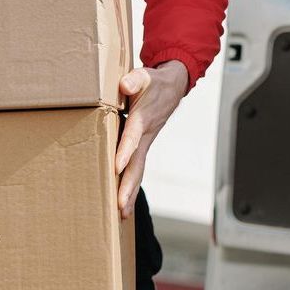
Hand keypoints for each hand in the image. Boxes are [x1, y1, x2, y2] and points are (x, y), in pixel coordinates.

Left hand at [114, 60, 188, 218]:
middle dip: (128, 186)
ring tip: (122, 214)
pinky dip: (131, 186)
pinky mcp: (143, 146)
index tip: (117, 167)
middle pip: (137, 164)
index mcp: (142, 119)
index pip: (132, 137)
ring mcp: (145, 143)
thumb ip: (135, 79)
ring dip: (130, 192)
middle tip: (120, 206)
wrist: (172, 87)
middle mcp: (145, 136)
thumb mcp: (146, 75)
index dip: (125, 151)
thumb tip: (125, 85)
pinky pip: (138, 168)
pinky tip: (124, 202)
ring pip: (139, 171)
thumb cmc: (154, 82)